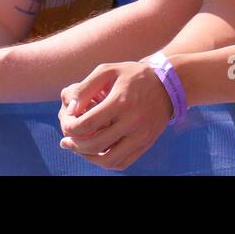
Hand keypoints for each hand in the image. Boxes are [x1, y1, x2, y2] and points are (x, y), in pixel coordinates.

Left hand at [57, 61, 172, 170]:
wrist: (168, 84)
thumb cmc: (133, 75)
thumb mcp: (109, 71)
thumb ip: (86, 87)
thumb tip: (70, 108)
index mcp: (122, 102)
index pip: (88, 124)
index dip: (70, 128)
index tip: (66, 125)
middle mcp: (133, 121)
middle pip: (96, 144)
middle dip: (75, 145)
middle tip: (66, 141)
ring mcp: (142, 136)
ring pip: (109, 160)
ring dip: (89, 158)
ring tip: (78, 149)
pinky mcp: (146, 144)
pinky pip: (123, 163)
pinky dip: (106, 162)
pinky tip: (96, 153)